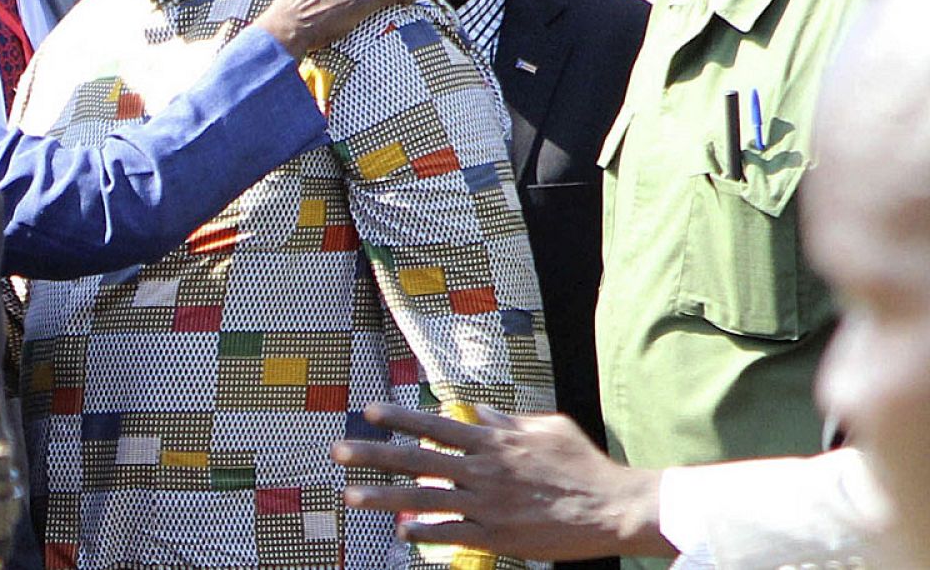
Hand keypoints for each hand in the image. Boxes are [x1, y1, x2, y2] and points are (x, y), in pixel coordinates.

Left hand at [329, 403, 674, 561]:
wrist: (613, 507)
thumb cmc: (583, 464)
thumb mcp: (548, 428)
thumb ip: (509, 421)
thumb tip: (477, 412)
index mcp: (494, 441)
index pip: (436, 425)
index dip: (400, 418)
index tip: (367, 411)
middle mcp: (484, 471)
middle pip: (418, 459)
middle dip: (373, 454)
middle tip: (337, 450)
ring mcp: (488, 506)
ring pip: (425, 499)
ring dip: (383, 498)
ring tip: (350, 496)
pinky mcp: (498, 537)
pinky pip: (452, 534)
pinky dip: (425, 533)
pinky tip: (401, 532)